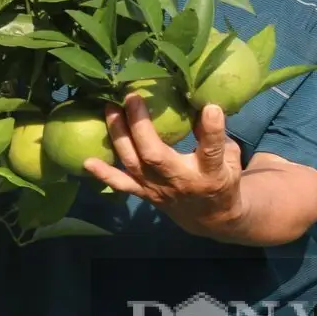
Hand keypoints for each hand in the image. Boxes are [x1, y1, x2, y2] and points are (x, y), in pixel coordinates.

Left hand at [85, 92, 245, 238]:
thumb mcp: (229, 158)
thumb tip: (197, 99)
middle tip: (132, 96)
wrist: (210, 219)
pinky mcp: (145, 193)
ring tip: (110, 108)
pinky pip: (122, 184)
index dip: (212, 130)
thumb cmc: (221, 179)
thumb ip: (215, 135)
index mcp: (211, 172)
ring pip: (133, 162)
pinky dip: (104, 174)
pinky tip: (87, 162)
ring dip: (118, 135)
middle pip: (156, 155)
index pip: (212, 151)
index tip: (210, 108)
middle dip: (140, 125)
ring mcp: (159, 189)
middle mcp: (181, 181)